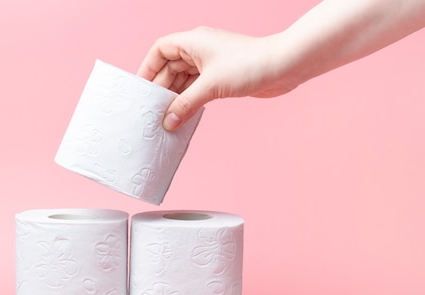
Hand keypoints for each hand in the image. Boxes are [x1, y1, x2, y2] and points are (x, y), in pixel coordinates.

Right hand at [137, 26, 299, 129]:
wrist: (283, 67)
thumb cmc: (249, 65)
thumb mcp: (210, 87)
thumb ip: (186, 105)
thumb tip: (168, 122)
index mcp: (193, 41)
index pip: (160, 50)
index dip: (148, 68)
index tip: (140, 88)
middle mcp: (200, 50)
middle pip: (170, 68)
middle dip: (162, 89)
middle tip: (151, 111)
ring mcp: (211, 64)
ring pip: (184, 80)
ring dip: (176, 98)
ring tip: (165, 118)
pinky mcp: (221, 77)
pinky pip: (197, 89)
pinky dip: (189, 101)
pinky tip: (183, 116)